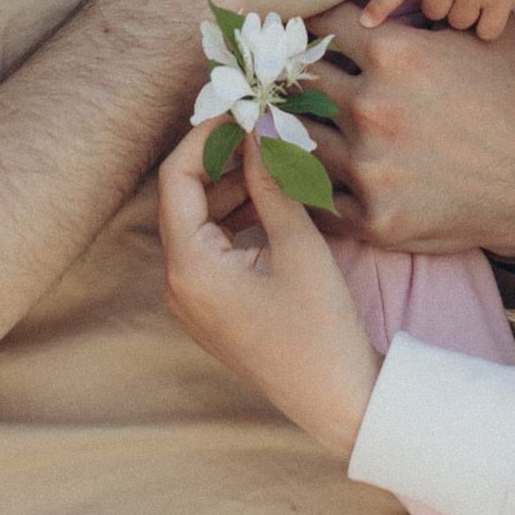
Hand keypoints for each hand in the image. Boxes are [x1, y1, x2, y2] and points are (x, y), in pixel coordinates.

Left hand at [157, 119, 381, 458]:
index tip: (243, 112)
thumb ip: (272, 181)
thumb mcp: (298, 245)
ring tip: (277, 159)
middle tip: (265, 129)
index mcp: (188, 268)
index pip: (175, 178)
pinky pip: (214, 247)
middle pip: (184, 198)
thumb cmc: (320, 329)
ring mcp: (195, 300)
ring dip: (234, 187)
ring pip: (201, 221)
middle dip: (223, 159)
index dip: (206, 137)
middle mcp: (179, 285)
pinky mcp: (215, 308)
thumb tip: (259, 128)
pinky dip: (239, 217)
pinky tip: (275, 199)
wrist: (339, 401)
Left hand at [303, 6, 514, 262]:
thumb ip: (430, 3)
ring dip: (298, 130)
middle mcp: (372, 106)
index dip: (313, 30)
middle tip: (292, 83)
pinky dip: (311, 184)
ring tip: (299, 126)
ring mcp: (369, 166)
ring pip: (298, 137)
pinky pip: (315, 197)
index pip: (320, 26)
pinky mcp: (372, 217)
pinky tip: (314, 174)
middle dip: (298, 79)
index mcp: (392, 53)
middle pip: (300, 81)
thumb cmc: (511, 101)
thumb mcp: (479, 36)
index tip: (309, 40)